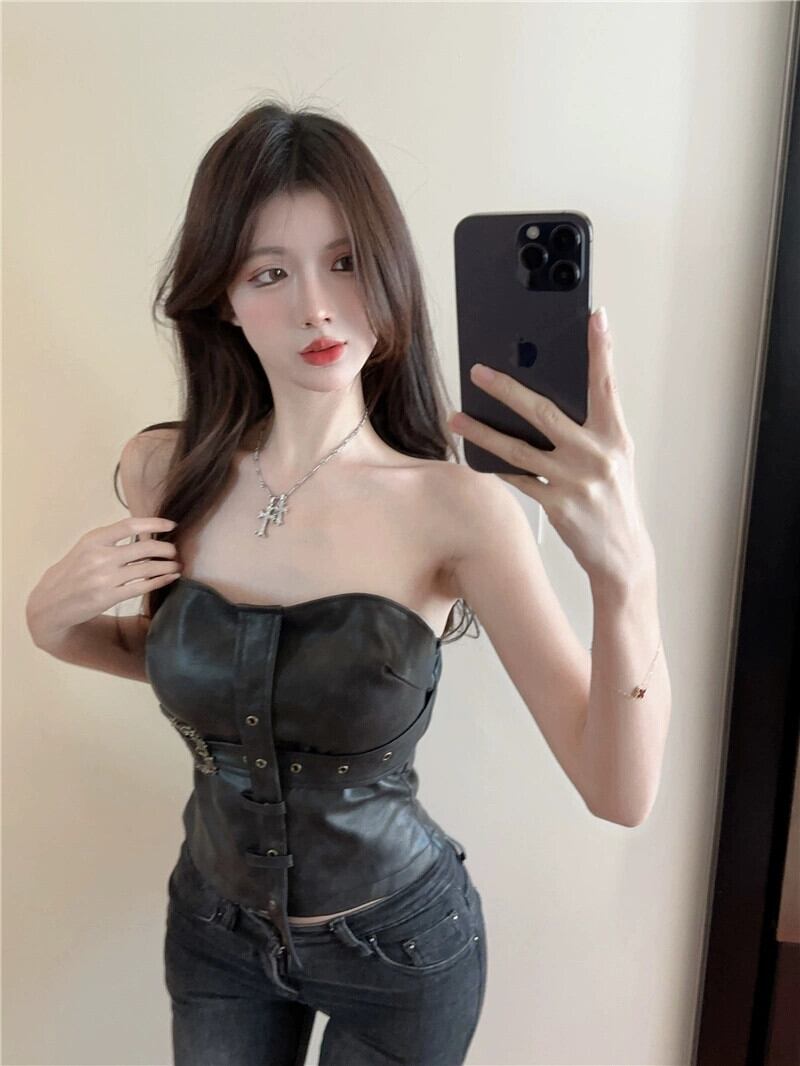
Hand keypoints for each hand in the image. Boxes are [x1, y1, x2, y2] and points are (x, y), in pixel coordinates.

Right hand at [26, 517, 181, 644]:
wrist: (49, 603)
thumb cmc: (72, 572)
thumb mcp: (85, 548)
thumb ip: (110, 540)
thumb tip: (144, 532)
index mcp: (93, 540)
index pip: (129, 525)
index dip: (155, 523)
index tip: (171, 525)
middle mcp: (99, 557)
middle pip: (144, 547)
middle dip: (166, 548)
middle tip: (175, 551)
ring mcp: (104, 578)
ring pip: (147, 568)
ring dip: (168, 566)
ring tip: (177, 565)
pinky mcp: (109, 597)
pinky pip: (143, 586)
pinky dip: (160, 581)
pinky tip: (170, 578)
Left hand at [446, 307, 652, 582]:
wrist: (622, 554)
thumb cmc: (614, 499)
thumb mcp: (614, 458)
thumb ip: (590, 429)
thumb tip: (550, 398)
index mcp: (615, 437)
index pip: (606, 385)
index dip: (602, 350)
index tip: (596, 317)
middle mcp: (596, 455)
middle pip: (544, 412)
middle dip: (507, 389)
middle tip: (478, 371)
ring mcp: (574, 481)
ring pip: (519, 449)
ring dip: (483, 432)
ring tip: (456, 417)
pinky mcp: (557, 506)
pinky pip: (517, 480)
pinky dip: (495, 467)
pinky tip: (475, 456)